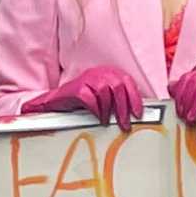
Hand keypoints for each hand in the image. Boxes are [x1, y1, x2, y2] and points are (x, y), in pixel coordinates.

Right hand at [25, 65, 145, 129]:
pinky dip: (96, 110)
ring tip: (107, 121)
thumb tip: (133, 113)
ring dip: (108, 110)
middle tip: (124, 124)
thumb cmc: (83, 99)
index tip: (138, 114)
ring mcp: (87, 79)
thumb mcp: (104, 97)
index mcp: (109, 72)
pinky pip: (90, 99)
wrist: (58, 100)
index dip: (135, 98)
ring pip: (105, 92)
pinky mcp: (77, 88)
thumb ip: (117, 99)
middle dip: (123, 108)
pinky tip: (97, 118)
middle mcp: (99, 73)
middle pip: (118, 87)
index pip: (127, 82)